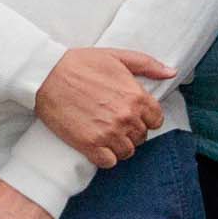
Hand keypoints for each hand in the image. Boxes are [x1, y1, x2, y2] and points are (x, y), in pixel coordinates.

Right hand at [33, 45, 178, 167]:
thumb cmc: (81, 63)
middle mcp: (126, 117)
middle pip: (141, 136)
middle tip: (115, 122)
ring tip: (106, 134)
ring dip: (119, 145)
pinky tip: (97, 145)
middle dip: (132, 131)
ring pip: (127, 151)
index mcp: (136, 96)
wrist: (47, 75)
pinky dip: (105, 157)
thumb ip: (147, 65)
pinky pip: (109, 162)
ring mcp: (108, 133)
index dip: (146, 118)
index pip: (156, 120)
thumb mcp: (117, 56)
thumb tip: (171, 72)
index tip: (133, 115)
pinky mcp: (89, 145)